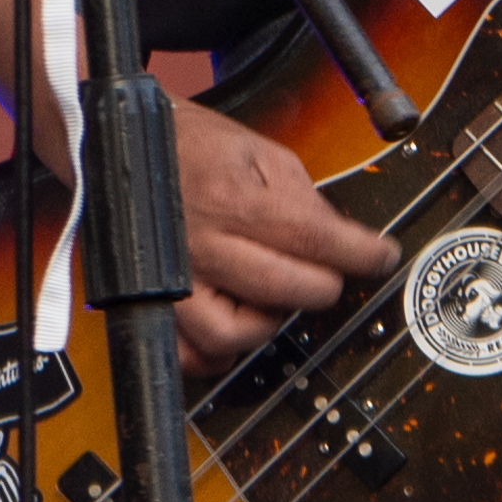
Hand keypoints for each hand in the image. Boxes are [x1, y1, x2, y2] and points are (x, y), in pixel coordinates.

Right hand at [162, 94, 400, 372]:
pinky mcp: (149, 303)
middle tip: (327, 272)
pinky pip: (188, 354)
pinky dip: (217, 351)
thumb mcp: (258, 151)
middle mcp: (200, 245)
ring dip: (268, 322)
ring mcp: (170, 281)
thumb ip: (302, 196)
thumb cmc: (190, 146)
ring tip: (272, 294)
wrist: (119, 146)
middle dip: (322, 285)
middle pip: (285, 290)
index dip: (360, 253)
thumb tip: (342, 238)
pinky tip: (234, 322)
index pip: (314, 238)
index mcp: (230, 198)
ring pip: (234, 335)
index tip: (382, 258)